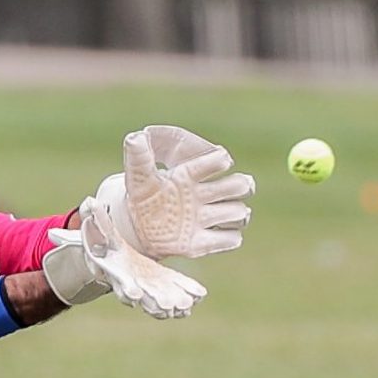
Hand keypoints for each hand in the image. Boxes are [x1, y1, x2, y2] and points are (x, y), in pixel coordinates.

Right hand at [45, 197, 207, 319]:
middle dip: (154, 302)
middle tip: (167, 306)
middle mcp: (133, 284)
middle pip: (144, 297)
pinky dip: (187, 293)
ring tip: (185, 306)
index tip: (134, 295)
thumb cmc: (105, 243)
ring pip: (161, 299)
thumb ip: (95, 218)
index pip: (121, 283)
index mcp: (116, 272)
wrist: (114, 256)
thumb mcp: (99, 230)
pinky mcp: (164, 283)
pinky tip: (199, 295)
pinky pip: (176, 290)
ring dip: (173, 304)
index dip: (127, 290)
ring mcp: (150, 287)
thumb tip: (90, 201)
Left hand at [94, 125, 254, 259]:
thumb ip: (139, 157)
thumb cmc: (143, 197)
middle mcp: (206, 195)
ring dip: (232, 213)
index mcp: (192, 175)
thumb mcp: (138, 176)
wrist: (138, 228)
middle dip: (239, 185)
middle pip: (240, 185)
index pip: (218, 160)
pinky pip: (232, 238)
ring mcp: (209, 218)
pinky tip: (209, 233)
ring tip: (210, 215)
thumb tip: (137, 136)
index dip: (221, 160)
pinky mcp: (207, 242)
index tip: (220, 162)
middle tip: (222, 190)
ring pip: (240, 212)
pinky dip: (227, 237)